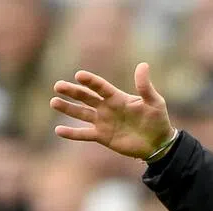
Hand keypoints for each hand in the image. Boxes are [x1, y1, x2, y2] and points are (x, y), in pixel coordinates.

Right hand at [51, 62, 174, 158]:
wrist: (158, 143)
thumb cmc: (157, 120)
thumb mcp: (154, 102)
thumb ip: (145, 86)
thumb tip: (143, 65)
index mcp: (117, 97)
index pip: (100, 87)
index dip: (90, 81)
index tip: (79, 75)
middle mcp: (106, 107)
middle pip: (86, 97)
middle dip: (72, 92)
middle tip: (58, 86)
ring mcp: (103, 122)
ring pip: (81, 113)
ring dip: (67, 108)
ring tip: (54, 102)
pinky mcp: (102, 136)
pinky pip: (84, 134)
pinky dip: (72, 133)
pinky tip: (58, 130)